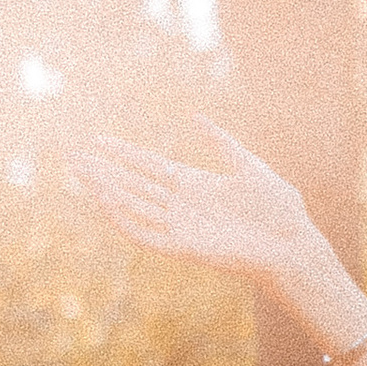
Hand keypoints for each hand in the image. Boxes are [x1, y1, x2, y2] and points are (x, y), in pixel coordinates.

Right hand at [78, 124, 341, 306]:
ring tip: (82, 174)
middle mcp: (182, 206)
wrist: (293, 244)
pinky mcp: (183, 248)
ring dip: (106, 192)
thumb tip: (195, 118)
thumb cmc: (279, 210)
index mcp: (195, 185)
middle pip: (133, 185)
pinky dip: (124, 219)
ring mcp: (180, 227)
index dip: (123, 153)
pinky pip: (146, 234)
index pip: (149, 166)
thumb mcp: (248, 165)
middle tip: (73, 157)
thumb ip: (221, 143)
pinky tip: (106, 202)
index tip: (97, 140)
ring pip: (133, 207)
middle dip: (103, 172)